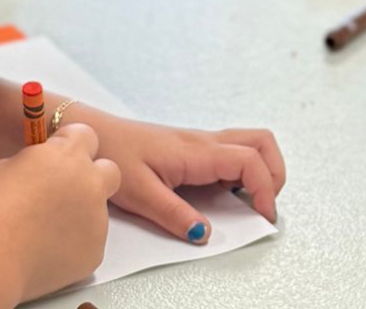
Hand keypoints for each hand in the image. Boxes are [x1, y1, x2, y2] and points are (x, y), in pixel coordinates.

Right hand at [0, 123, 119, 301]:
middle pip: (109, 171)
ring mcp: (97, 219)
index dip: (70, 145)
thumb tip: (44, 171)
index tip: (55, 157)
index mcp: (69, 155)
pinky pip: (89, 241)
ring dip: (79, 213)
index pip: (86, 135)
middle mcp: (91, 183)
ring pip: (97, 210)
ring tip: (43, 230)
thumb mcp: (9, 166)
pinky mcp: (95, 251)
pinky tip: (45, 250)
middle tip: (64, 190)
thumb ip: (38, 163)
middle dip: (92, 176)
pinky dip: (72, 243)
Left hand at [72, 107, 284, 241]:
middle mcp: (204, 142)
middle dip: (275, 173)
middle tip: (264, 206)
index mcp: (196, 151)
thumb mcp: (140, 193)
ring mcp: (200, 143)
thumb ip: (174, 215)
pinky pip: (230, 154)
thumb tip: (204, 233)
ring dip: (260, 171)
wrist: (91, 131)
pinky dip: (241, 173)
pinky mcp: (192, 149)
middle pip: (261, 142)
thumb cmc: (111, 152)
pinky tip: (222, 196)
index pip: (250, 161)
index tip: (263, 215)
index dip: (266, 188)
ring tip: (247, 203)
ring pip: (249, 145)